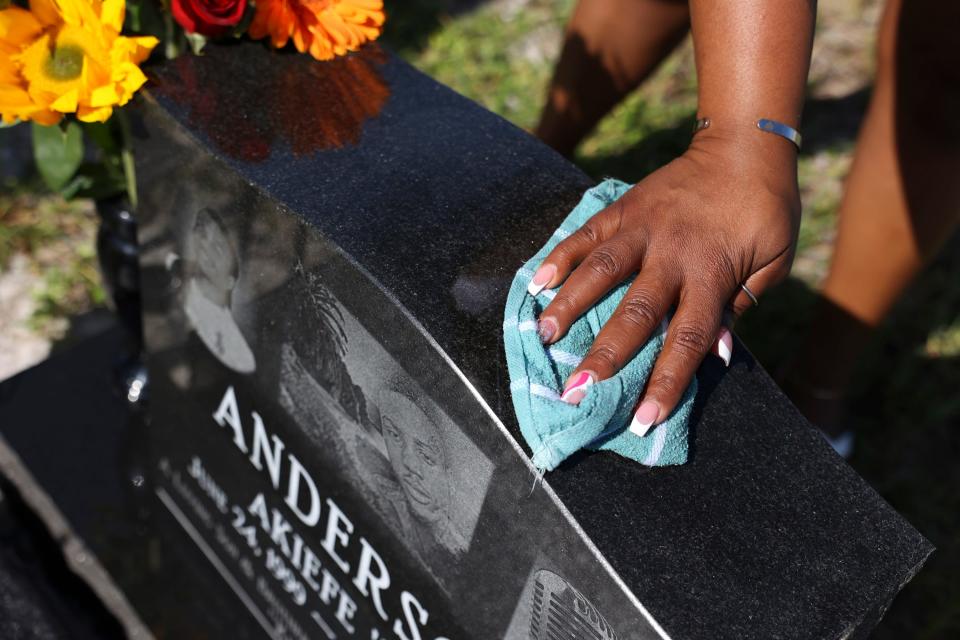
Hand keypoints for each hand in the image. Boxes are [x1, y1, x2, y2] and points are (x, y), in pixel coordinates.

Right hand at [531, 127, 800, 433]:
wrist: (744, 146)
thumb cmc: (766, 212)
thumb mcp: (773, 262)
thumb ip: (741, 305)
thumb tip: (717, 353)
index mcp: (713, 274)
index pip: (688, 339)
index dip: (665, 381)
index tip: (643, 419)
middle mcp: (673, 254)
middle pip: (635, 312)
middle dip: (604, 355)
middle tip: (575, 390)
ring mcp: (643, 227)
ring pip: (601, 270)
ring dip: (570, 304)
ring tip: (542, 335)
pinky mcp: (624, 207)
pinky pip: (587, 232)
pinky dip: (560, 254)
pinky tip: (535, 279)